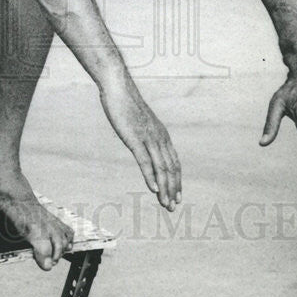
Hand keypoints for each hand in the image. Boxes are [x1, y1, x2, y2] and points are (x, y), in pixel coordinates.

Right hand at [99, 75, 181, 209]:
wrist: (118, 89)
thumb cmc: (127, 105)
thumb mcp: (140, 123)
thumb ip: (145, 135)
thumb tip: (145, 146)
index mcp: (162, 135)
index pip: (174, 163)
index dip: (176, 181)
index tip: (177, 196)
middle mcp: (159, 138)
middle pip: (171, 168)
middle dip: (173, 189)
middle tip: (173, 207)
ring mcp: (148, 139)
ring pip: (161, 168)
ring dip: (165, 188)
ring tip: (166, 204)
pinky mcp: (135, 139)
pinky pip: (145, 161)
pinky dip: (150, 176)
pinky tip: (153, 189)